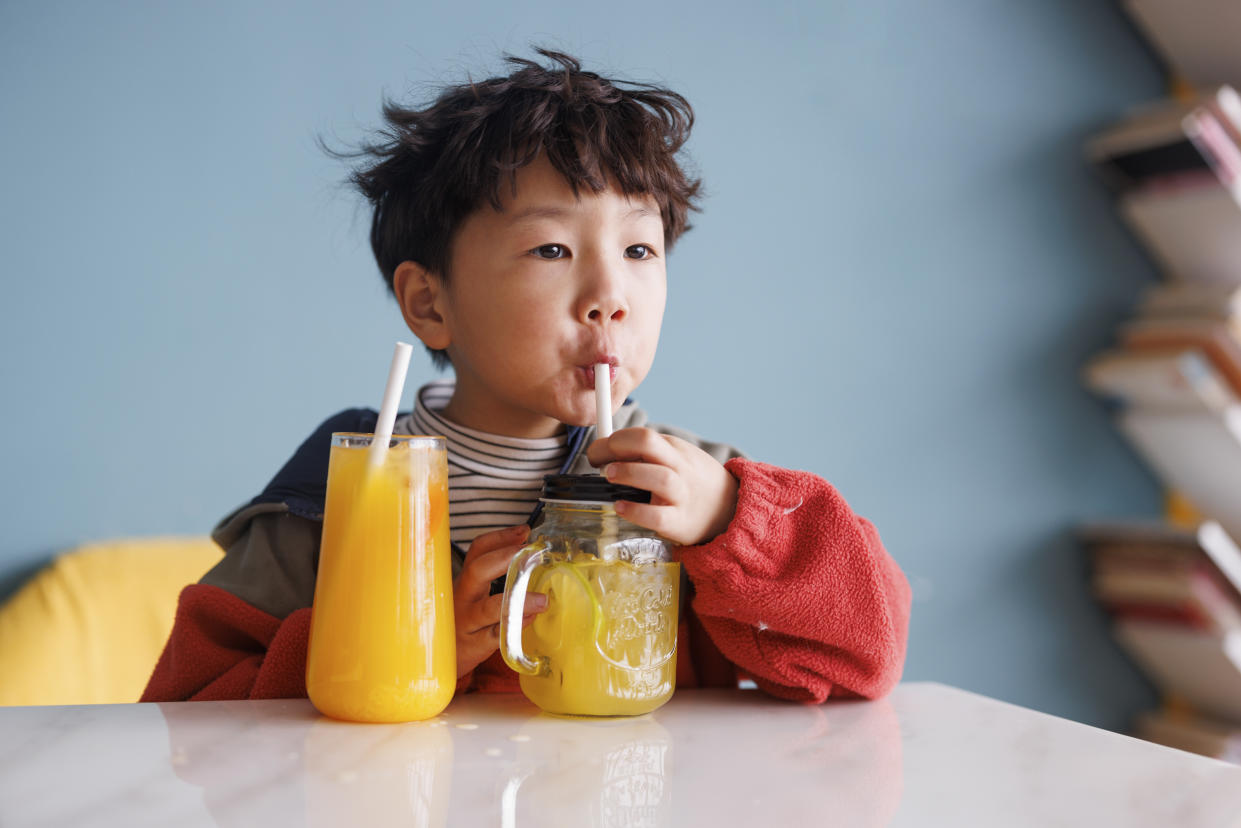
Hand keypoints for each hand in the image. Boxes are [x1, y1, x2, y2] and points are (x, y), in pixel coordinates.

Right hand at [454, 524, 545, 678]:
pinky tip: (531, 619)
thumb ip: (495, 579)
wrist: (438, 660)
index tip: (525, 531)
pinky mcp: (474, 645)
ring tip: (543, 599)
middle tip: (533, 554)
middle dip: (505, 558)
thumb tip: (528, 555)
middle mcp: (462, 598)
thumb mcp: (472, 596)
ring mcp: (467, 622)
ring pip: (489, 608)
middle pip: (477, 570)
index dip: (500, 538)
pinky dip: (515, 625)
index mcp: (464, 581)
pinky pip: (496, 635)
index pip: (477, 550)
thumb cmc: (462, 623)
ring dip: (519, 599)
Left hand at [586, 427, 738, 545]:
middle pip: (650, 444)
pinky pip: (659, 517)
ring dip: (630, 473)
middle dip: (618, 446)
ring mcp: (682, 495)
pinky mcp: (680, 522)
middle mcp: (680, 468)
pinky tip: (620, 507)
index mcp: (674, 449)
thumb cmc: (691, 481)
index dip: (613, 440)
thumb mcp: (676, 457)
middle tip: (597, 460)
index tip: (596, 453)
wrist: (729, 507)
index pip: (642, 435)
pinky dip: (637, 511)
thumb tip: (605, 450)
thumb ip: (647, 453)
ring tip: (610, 476)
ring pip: (660, 478)